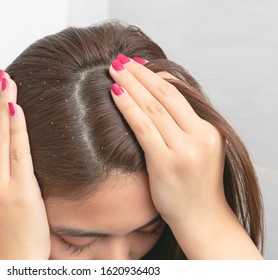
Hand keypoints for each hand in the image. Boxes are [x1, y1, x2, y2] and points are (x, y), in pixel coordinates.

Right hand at [0, 70, 49, 258]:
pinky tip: (16, 109)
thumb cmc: (12, 234)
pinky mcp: (19, 190)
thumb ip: (1, 178)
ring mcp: (0, 184)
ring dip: (3, 107)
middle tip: (0, 77)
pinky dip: (15, 129)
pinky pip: (17, 152)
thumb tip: (10, 158)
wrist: (13, 260)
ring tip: (7, 83)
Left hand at [109, 55, 261, 258]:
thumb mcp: (199, 150)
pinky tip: (115, 94)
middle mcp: (199, 135)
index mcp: (208, 130)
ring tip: (113, 69)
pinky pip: (143, 127)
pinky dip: (128, 108)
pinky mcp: (166, 162)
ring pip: (152, 107)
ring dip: (131, 85)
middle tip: (120, 60)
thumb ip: (184, 127)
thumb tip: (157, 102)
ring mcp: (184, 149)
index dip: (155, 76)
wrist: (201, 218)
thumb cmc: (195, 185)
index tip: (138, 65)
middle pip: (164, 94)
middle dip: (140, 74)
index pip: (178, 93)